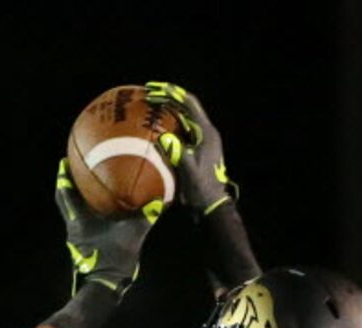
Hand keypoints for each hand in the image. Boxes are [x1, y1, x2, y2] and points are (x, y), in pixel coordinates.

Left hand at [54, 158, 162, 298]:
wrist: (103, 287)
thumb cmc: (112, 260)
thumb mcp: (131, 235)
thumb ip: (145, 217)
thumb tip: (160, 201)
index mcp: (78, 220)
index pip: (65, 193)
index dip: (63, 176)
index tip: (63, 161)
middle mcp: (73, 228)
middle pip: (63, 202)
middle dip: (65, 186)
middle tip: (68, 171)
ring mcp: (76, 240)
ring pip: (70, 214)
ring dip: (74, 201)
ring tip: (83, 189)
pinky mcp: (82, 249)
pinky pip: (80, 226)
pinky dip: (84, 216)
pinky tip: (96, 214)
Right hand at [144, 82, 237, 216]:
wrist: (211, 206)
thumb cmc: (202, 190)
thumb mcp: (189, 171)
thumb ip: (178, 153)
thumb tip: (163, 137)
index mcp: (207, 133)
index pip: (190, 104)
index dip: (173, 93)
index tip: (157, 88)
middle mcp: (205, 133)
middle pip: (186, 107)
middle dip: (169, 98)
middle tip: (150, 93)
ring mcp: (202, 141)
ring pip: (184, 118)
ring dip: (169, 110)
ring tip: (152, 105)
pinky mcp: (197, 150)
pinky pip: (182, 131)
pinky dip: (170, 125)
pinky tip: (157, 126)